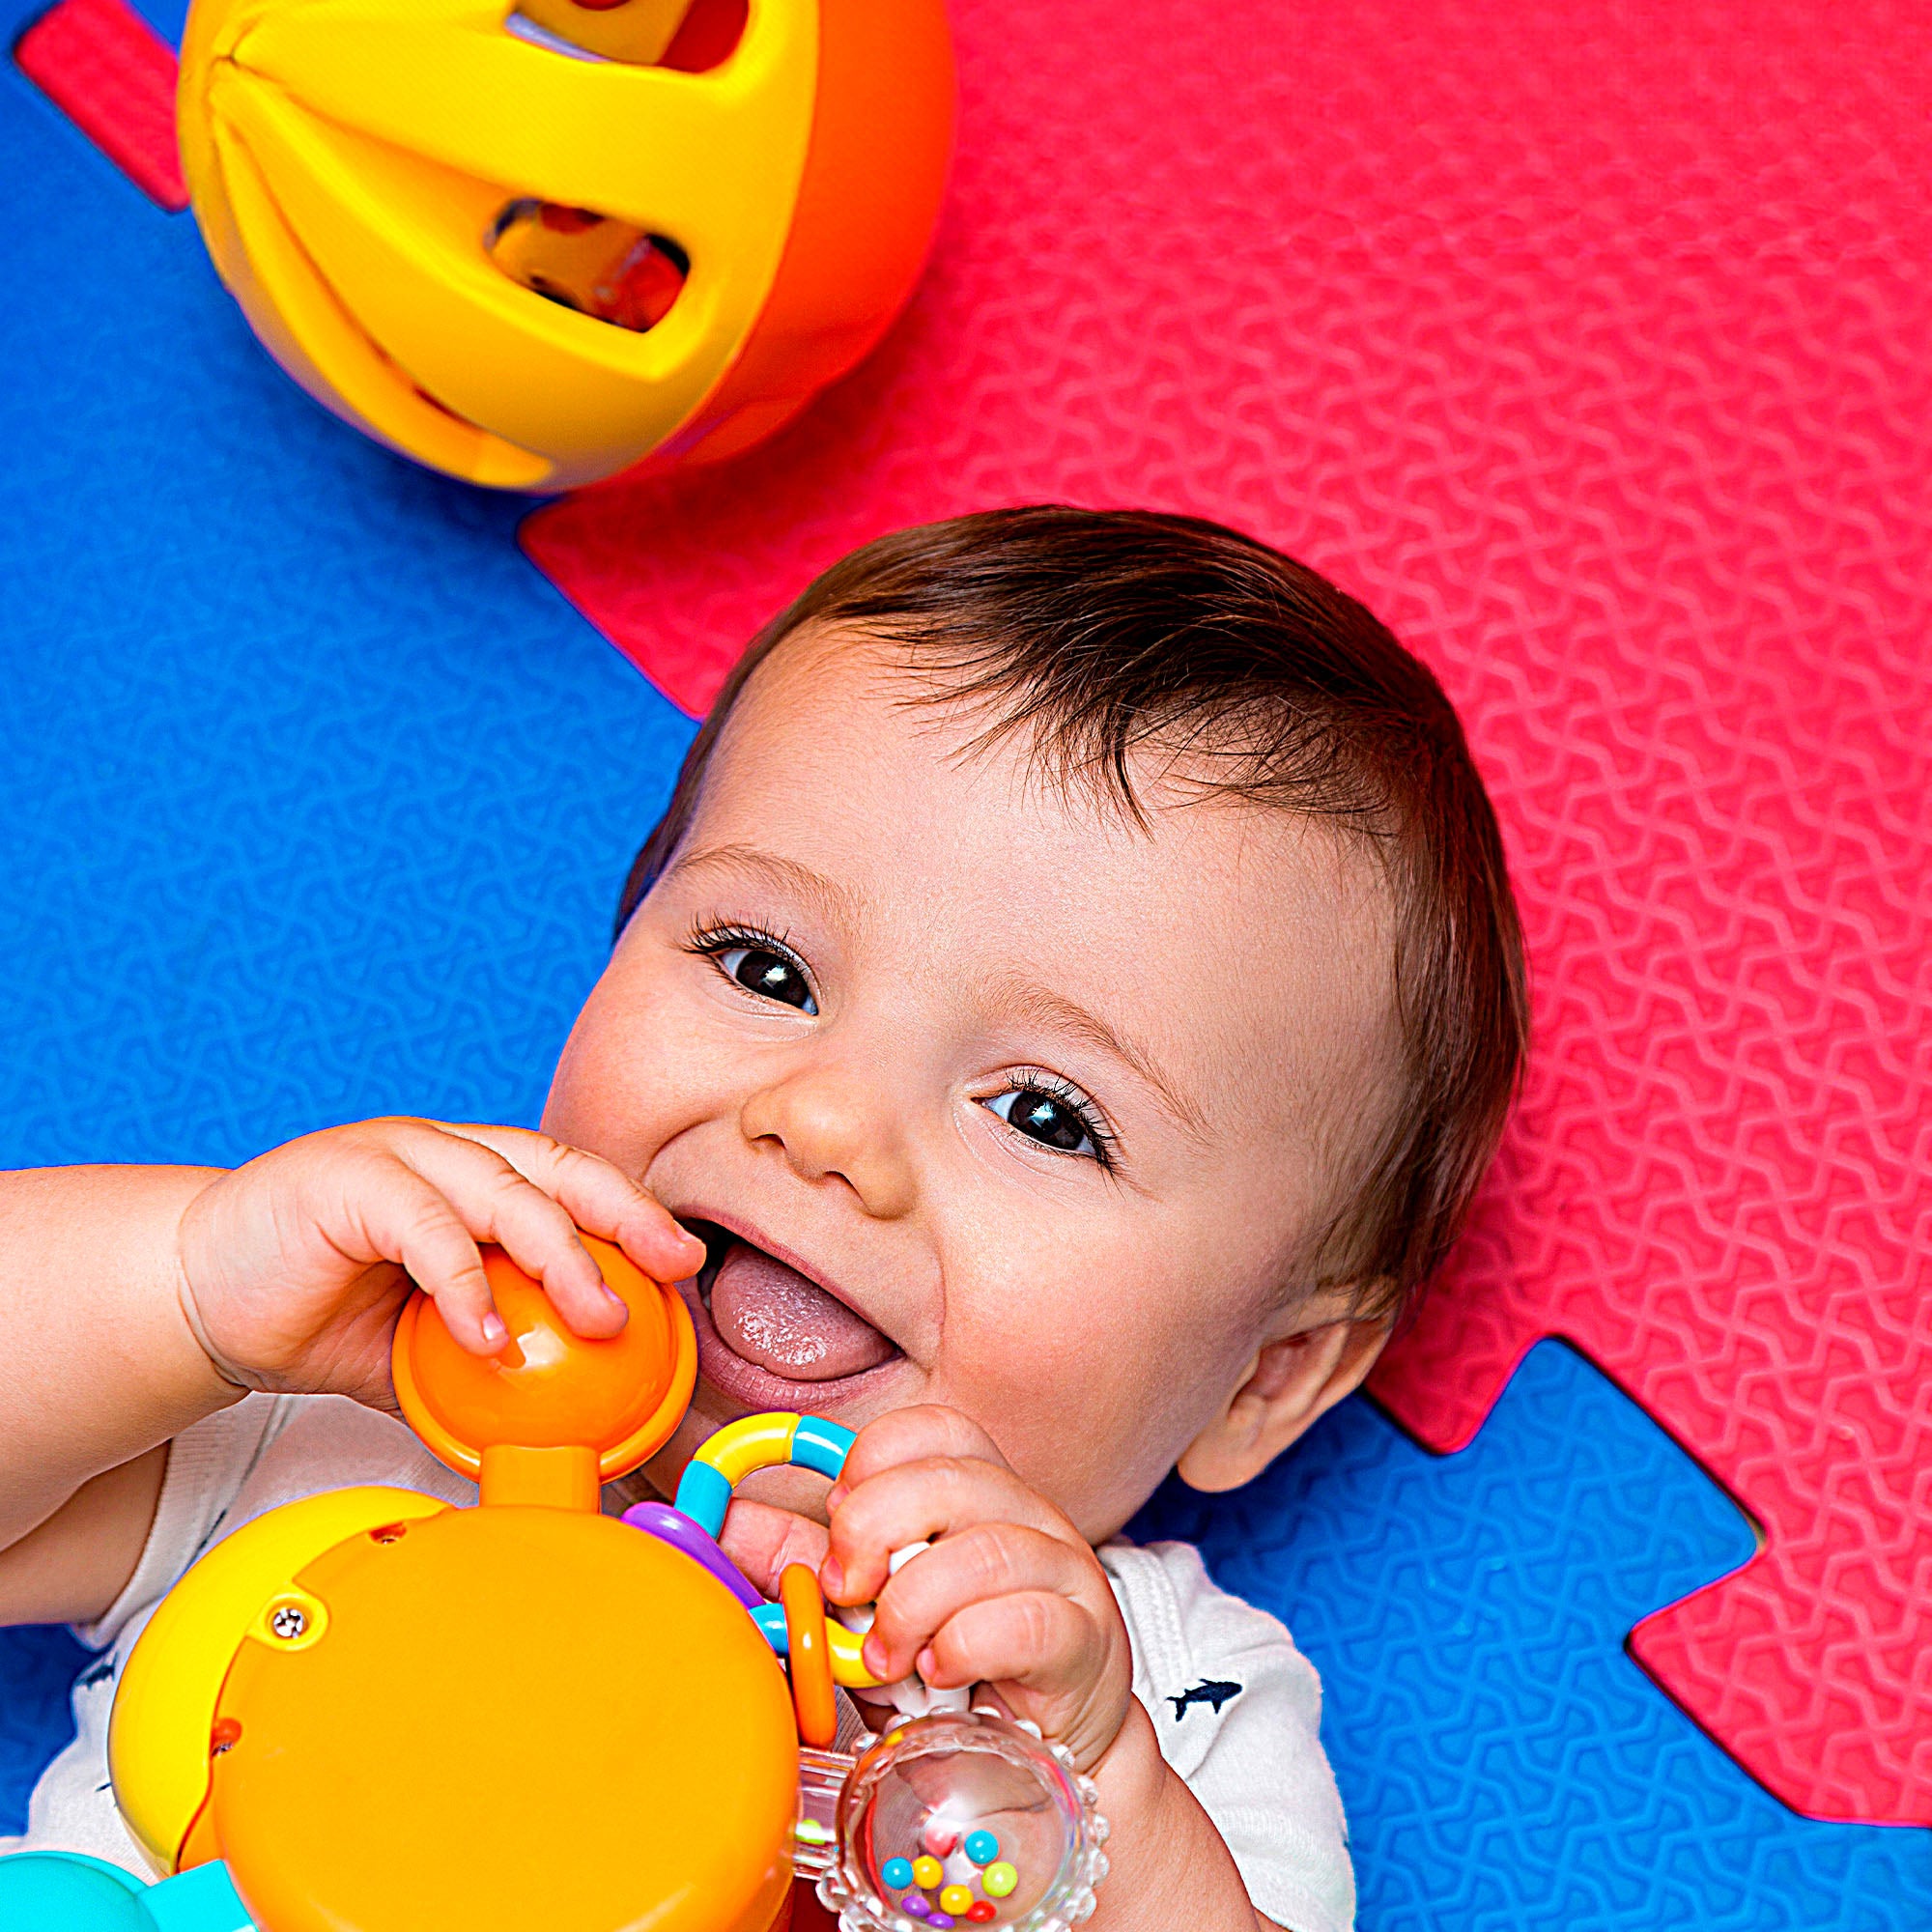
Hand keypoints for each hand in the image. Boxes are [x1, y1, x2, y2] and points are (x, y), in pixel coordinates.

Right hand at [173, 1119, 704, 1409]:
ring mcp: (395, 1155)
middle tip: (666, 1277)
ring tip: (597, 1320)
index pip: (573, 1181)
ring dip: (558, 1257)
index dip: (632, 1215)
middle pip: (556, 1171)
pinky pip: (423, 1227)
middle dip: (623, 1220)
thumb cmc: (316, 1313)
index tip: (683, 1267)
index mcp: (474, 1176)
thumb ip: (487, 1373)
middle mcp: (444, 1152)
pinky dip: (464, 1284)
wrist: (199, 1296)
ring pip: (502, 1190)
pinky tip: (488, 1340)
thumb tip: (564, 1435)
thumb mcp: (423, 1350)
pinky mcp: (343, 1178)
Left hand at [721, 1404, 1133, 1771]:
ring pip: (985, 1549)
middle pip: (950, 1476)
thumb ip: (805, 1562)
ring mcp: (1065, 1572)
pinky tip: (941, 1675)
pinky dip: (965, 1648)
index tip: (835, 1526)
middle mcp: (1027, 1516)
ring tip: (888, 1658)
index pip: (933, 1428)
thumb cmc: (954, 1675)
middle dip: (875, 1533)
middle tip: (847, 1593)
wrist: (1043, 1762)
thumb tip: (726, 1519)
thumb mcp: (867, 1613)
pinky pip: (1027, 1620)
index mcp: (977, 1493)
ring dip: (912, 1608)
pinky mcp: (1089, 1640)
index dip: (871, 1463)